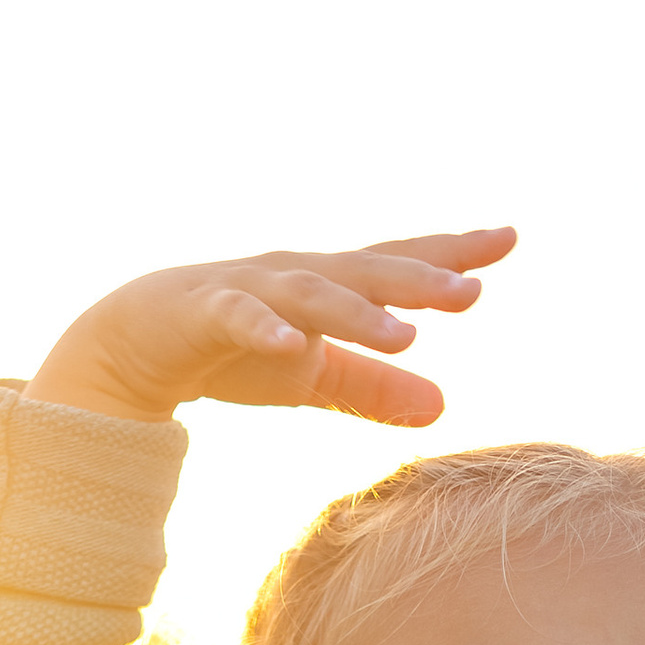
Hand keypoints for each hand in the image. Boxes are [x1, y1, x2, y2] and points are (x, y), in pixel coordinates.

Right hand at [25, 230, 515, 431]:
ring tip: (403, 334)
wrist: (134, 345)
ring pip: (313, 292)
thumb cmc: (232, 351)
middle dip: (419, 278)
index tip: (509, 238)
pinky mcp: (204, 310)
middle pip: (368, 269)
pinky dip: (265, 328)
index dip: (452, 252)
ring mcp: (251, 288)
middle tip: (470, 290)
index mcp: (330, 287)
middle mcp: (298, 275)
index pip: (400, 263)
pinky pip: (239, 317)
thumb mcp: (313, 377)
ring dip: (357, 311)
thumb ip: (374, 388)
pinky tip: (293, 344)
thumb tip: (444, 406)